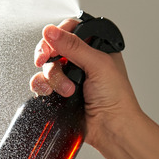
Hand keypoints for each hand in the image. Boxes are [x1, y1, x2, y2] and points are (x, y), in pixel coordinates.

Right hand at [30, 19, 143, 146]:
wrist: (112, 129)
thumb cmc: (117, 98)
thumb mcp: (98, 64)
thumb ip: (73, 46)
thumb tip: (51, 31)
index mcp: (95, 47)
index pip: (71, 29)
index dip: (57, 34)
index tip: (51, 43)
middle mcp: (81, 60)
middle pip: (53, 46)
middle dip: (48, 54)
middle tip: (46, 60)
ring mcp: (69, 76)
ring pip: (47, 65)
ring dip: (53, 77)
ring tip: (68, 89)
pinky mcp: (59, 92)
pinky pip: (40, 83)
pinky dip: (42, 86)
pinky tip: (52, 93)